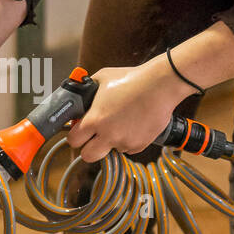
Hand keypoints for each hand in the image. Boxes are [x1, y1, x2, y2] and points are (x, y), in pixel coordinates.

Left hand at [65, 61, 185, 162]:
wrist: (160, 86)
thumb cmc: (132, 79)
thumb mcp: (103, 78)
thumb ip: (88, 89)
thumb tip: (80, 95)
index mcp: (95, 119)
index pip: (73, 140)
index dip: (75, 134)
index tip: (79, 130)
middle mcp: (108, 134)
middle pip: (87, 156)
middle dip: (88, 147)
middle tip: (94, 136)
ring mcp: (125, 142)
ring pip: (110, 150)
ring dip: (111, 141)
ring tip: (120, 123)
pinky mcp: (139, 145)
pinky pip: (128, 148)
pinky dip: (127, 140)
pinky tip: (132, 124)